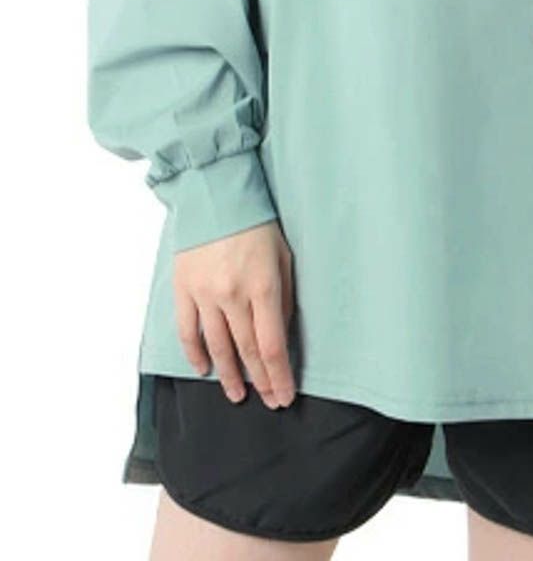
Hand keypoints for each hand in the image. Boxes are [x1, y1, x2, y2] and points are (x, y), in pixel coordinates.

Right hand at [173, 219, 296, 409]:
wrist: (216, 195)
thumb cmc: (257, 223)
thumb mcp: (284, 256)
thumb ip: (284, 296)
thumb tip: (280, 332)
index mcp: (262, 287)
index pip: (271, 346)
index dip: (278, 375)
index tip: (285, 395)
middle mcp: (232, 296)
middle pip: (247, 351)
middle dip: (260, 381)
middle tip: (269, 402)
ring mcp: (204, 294)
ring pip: (217, 347)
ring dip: (229, 375)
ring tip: (238, 394)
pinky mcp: (183, 289)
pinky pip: (187, 330)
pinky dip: (195, 354)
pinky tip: (204, 369)